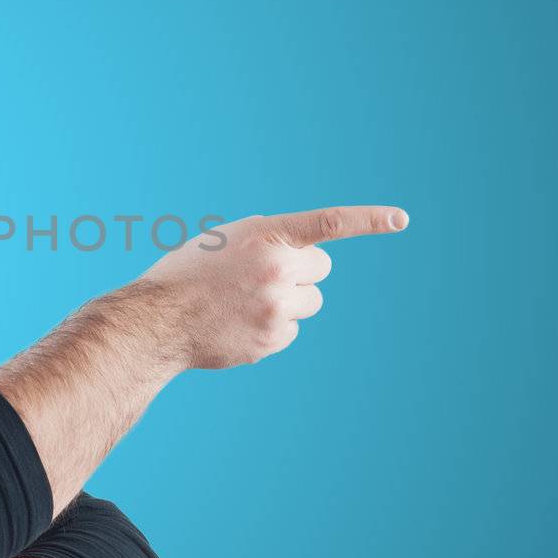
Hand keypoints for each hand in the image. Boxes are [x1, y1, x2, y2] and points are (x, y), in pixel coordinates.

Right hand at [136, 205, 407, 368]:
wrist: (156, 320)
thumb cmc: (187, 274)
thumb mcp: (226, 241)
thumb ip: (267, 243)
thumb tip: (302, 261)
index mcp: (266, 235)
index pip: (329, 223)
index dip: (368, 219)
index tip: (401, 219)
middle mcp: (278, 269)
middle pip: (321, 270)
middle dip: (300, 272)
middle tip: (264, 277)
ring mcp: (278, 307)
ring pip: (309, 301)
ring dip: (287, 300)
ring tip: (244, 302)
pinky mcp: (273, 338)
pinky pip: (292, 329)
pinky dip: (272, 327)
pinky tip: (239, 324)